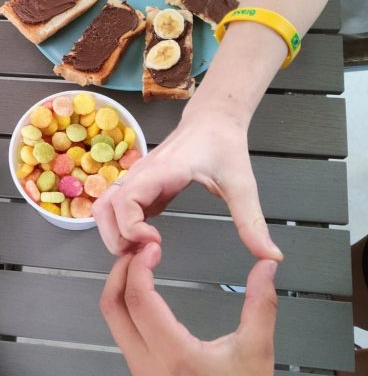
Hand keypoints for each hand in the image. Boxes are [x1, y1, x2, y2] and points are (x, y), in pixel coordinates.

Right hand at [92, 109, 282, 260]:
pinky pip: (116, 207)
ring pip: (103, 206)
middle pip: (104, 208)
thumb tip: (271, 256)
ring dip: (112, 232)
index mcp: (162, 171)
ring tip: (139, 251)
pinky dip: (121, 226)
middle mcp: (141, 174)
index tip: (155, 242)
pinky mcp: (139, 185)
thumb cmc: (224, 146)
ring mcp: (136, 179)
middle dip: (115, 237)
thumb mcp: (242, 185)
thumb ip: (252, 222)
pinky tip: (146, 240)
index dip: (131, 227)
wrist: (213, 118)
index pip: (125, 200)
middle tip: (143, 256)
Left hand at [100, 242, 277, 375]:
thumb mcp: (258, 349)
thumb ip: (261, 303)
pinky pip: (121, 331)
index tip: (153, 247)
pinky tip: (142, 288)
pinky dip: (124, 304)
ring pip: (113, 320)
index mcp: (174, 354)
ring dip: (120, 287)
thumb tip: (268, 263)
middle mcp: (147, 361)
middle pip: (113, 308)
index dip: (139, 268)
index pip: (139, 302)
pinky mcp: (139, 371)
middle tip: (138, 248)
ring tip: (140, 263)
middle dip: (120, 271)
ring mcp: (138, 368)